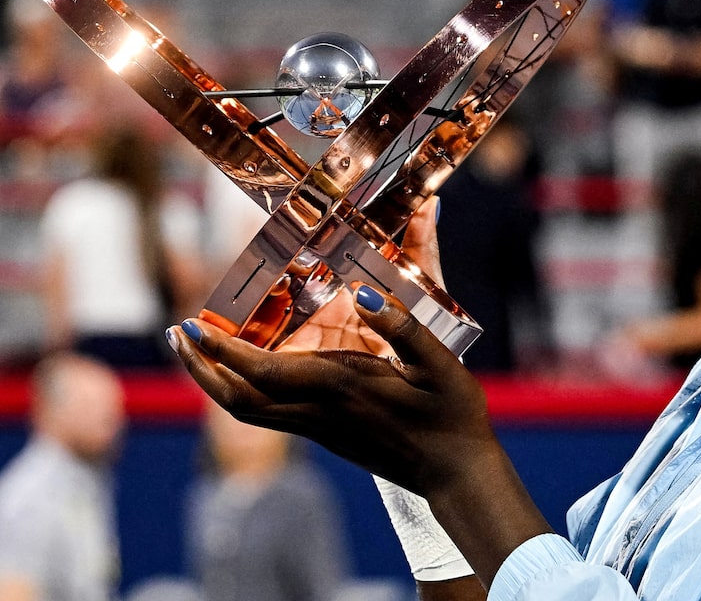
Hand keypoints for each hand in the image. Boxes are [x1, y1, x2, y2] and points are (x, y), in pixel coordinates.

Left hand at [171, 280, 492, 496]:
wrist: (456, 472)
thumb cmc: (453, 415)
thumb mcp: (440, 363)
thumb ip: (401, 326)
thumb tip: (363, 295)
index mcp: (343, 389)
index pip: (264, 372)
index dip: (223, 350)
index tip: (193, 325)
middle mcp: (321, 412)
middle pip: (238, 399)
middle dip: (200, 368)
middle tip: (176, 334)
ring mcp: (320, 428)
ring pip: (247, 412)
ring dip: (214, 381)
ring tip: (197, 349)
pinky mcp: (326, 435)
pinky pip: (267, 414)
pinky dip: (242, 390)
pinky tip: (245, 369)